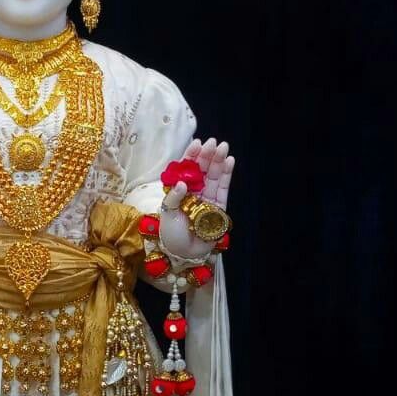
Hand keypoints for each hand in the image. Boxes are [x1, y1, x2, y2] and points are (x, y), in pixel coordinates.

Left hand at [159, 137, 234, 260]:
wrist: (183, 253)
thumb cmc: (171, 234)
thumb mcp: (166, 213)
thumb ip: (173, 197)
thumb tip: (182, 183)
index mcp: (179, 190)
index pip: (186, 169)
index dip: (192, 155)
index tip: (197, 143)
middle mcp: (194, 192)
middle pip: (202, 170)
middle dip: (208, 155)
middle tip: (214, 142)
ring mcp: (207, 199)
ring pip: (214, 176)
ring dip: (219, 161)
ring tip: (224, 147)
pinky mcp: (218, 207)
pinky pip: (223, 189)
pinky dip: (227, 175)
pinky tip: (229, 161)